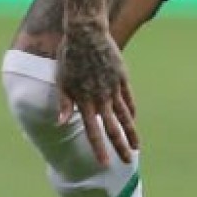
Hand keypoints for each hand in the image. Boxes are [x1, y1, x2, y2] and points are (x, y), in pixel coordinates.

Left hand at [55, 17, 139, 165]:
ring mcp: (114, 87)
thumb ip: (64, 104)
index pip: (93, 131)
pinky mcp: (122, 77)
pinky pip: (128, 99)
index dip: (99, 148)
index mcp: (85, 100)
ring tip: (136, 147)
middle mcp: (102, 97)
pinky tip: (133, 120)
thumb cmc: (69, 56)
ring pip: (125, 116)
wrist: (86, 32)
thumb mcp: (61, 80)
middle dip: (120, 147)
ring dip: (131, 133)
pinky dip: (131, 111)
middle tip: (127, 162)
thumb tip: (60, 124)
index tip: (104, 163)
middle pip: (113, 128)